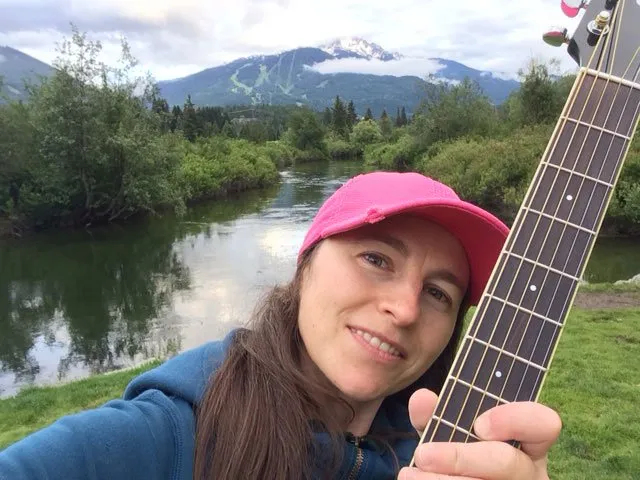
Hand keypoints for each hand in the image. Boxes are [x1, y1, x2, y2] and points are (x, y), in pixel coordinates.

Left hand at [398, 389, 561, 479]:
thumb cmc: (462, 456)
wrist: (462, 479)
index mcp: (527, 442)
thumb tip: (422, 398)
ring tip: (411, 475)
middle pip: (507, 463)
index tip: (479, 425)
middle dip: (461, 458)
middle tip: (424, 454)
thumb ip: (439, 415)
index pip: (542, 423)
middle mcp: (529, 472)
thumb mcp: (452, 432)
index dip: (513, 421)